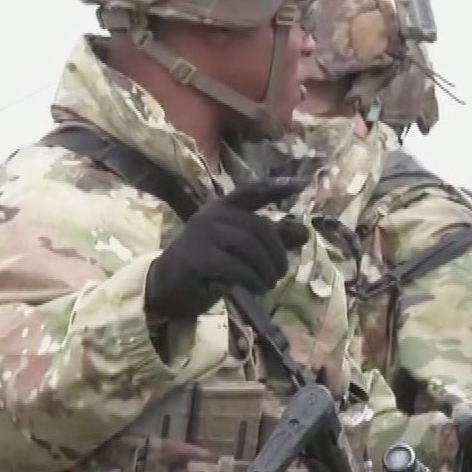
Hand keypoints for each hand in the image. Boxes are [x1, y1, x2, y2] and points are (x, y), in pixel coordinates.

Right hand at [145, 178, 309, 320]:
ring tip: (270, 283)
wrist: (166, 286)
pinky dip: (252, 278)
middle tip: (281, 272)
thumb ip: (269, 239)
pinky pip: (235, 266)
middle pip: (258, 226)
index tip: (299, 183)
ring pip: (248, 245)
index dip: (275, 187)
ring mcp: (202, 234)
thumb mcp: (239, 249)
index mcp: (222, 208)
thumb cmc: (206, 265)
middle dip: (276, 251)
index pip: (251, 192)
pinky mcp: (197, 257)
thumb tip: (305, 233)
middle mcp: (212, 214)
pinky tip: (258, 288)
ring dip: (266, 268)